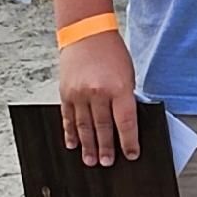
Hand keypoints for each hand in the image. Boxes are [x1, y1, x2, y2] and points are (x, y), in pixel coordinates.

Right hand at [58, 30, 139, 166]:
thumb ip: (125, 97)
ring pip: (84, 126)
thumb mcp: (128, 74)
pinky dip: (70, 133)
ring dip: (88, 146)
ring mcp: (79, 94)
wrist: (87, 34)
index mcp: (118, 87)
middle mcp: (98, 92)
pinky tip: (73, 144)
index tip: (131, 155)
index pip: (126, 122)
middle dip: (107, 148)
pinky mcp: (66, 93)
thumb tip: (125, 123)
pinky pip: (68, 118)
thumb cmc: (112, 53)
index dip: (129, 141)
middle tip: (108, 163)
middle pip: (103, 127)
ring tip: (91, 160)